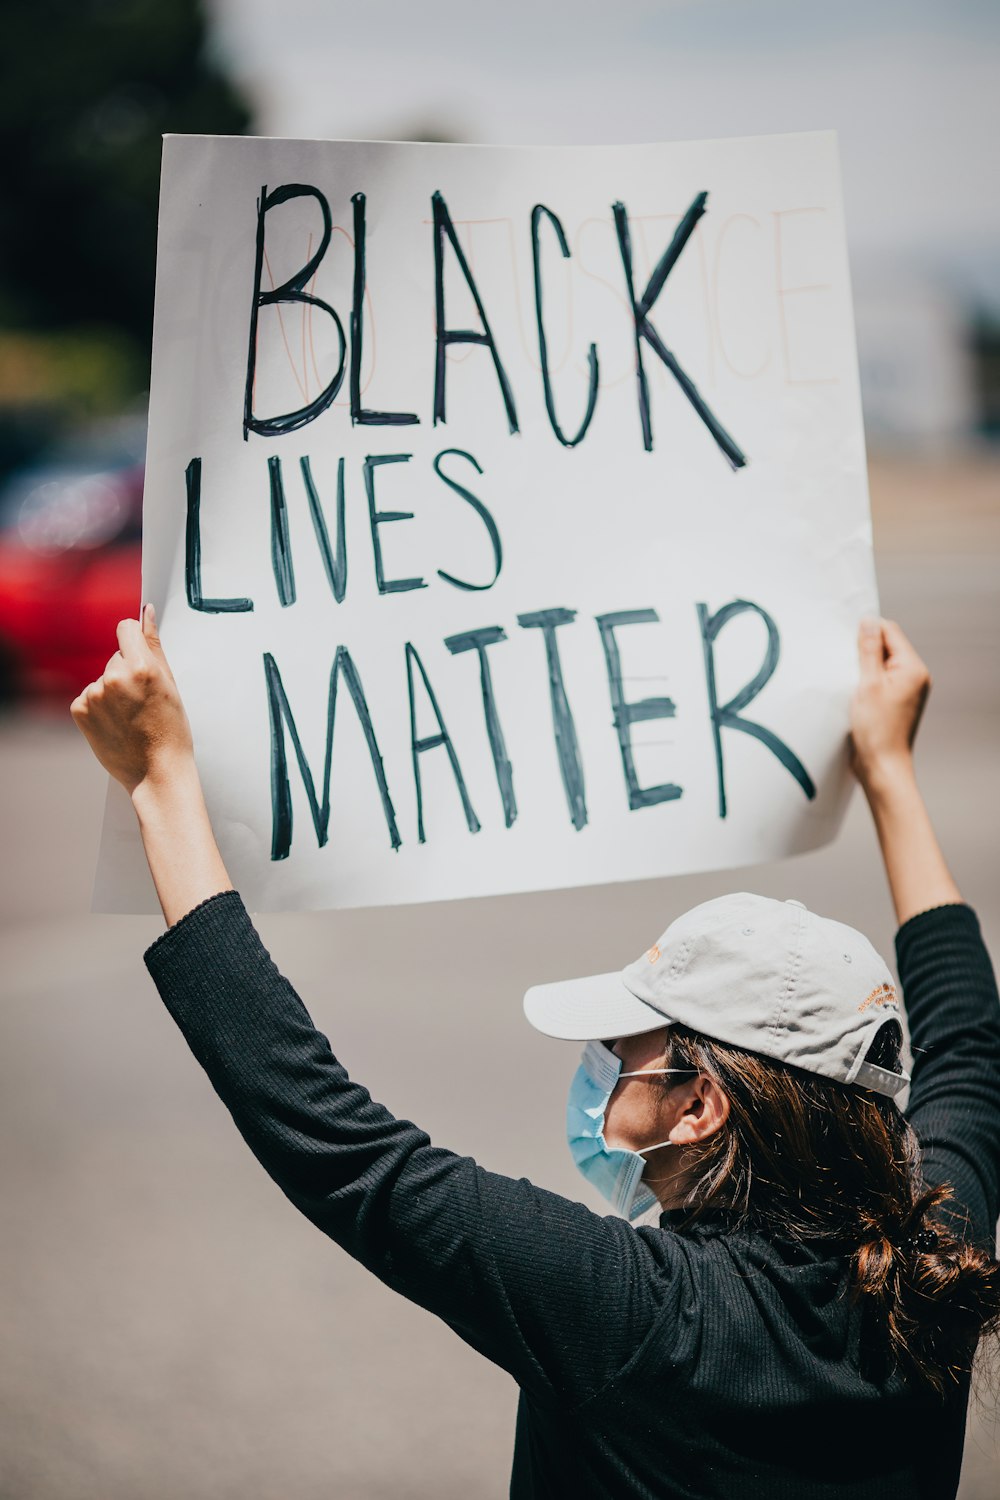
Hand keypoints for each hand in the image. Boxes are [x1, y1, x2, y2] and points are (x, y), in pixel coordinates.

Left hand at [70, 604, 193, 795]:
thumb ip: (154, 644)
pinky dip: (99, 708)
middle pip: (115, 658)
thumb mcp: (169, 684)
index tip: (138, 656)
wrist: (157, 771)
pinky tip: (115, 724)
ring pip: (102, 679)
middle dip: (126, 673)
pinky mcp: (80, 709)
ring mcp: (94, 694)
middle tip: (142, 702)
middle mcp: (114, 678)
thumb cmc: (170, 730)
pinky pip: (89, 696)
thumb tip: (146, 612)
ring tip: (130, 717)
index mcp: (142, 667)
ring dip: (112, 692)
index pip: (125, 628)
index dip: (133, 641)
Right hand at [849, 618, 929, 793]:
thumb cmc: (876, 731)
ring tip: (851, 682)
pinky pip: (880, 680)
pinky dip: (866, 681)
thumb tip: (868, 622)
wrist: (882, 767)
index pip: (890, 632)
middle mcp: (915, 677)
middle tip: (845, 663)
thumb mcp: (867, 684)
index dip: (868, 631)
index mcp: (913, 669)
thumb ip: (868, 650)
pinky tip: (854, 692)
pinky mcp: (896, 702)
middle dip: (865, 650)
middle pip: (887, 647)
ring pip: (881, 664)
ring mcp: (907, 690)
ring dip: (863, 667)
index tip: (846, 640)